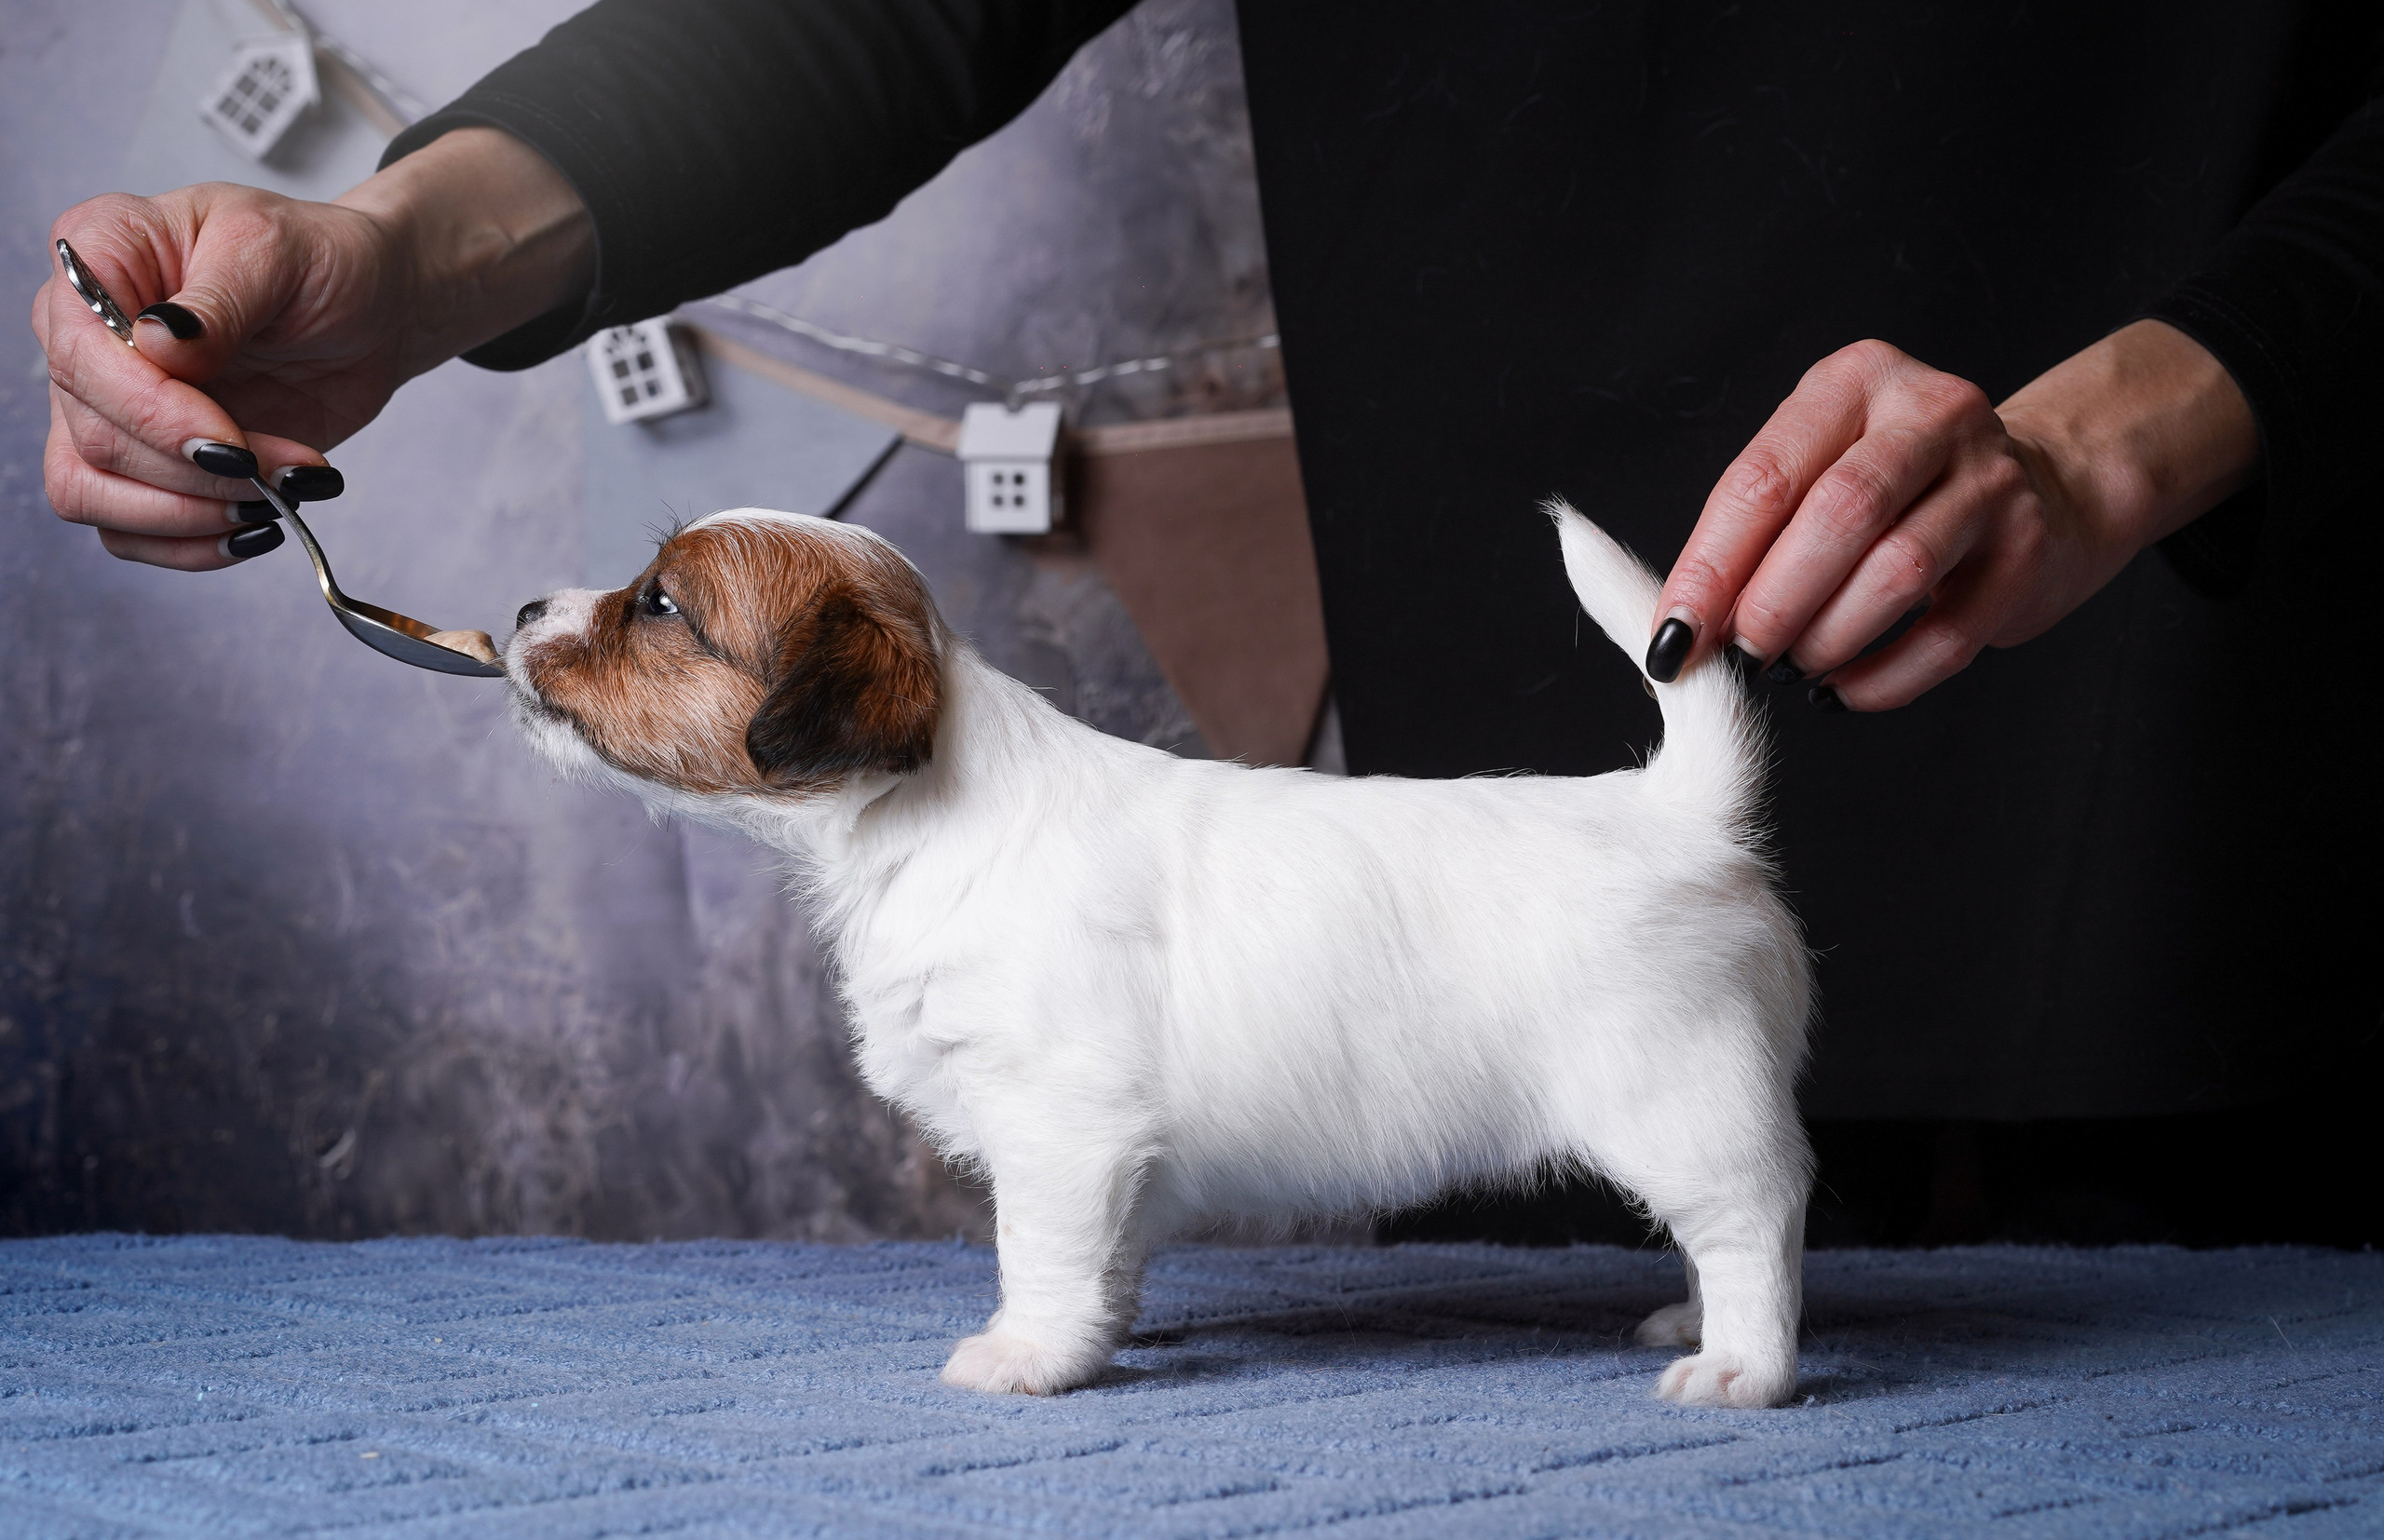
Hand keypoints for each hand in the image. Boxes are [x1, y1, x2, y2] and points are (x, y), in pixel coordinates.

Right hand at [34, 128, 592, 570]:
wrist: (372, 312)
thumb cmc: (323, 262)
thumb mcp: (279, 251)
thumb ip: (219, 298)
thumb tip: (157, 344)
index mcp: (99, 257)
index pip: (79, 354)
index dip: (150, 413)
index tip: (229, 443)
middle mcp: (85, 335)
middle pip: (92, 436)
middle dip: (193, 472)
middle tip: (279, 469)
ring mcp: (108, 405)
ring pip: (93, 494)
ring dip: (192, 514)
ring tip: (277, 493)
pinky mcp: (147, 462)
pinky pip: (130, 531)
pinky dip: (193, 543)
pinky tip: (258, 524)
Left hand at [1645, 323, 2259, 709]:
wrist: (2043, 485)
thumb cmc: (1897, 488)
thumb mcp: (1820, 469)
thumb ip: (1754, 534)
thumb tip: (1682, 631)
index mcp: (1853, 382)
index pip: (1764, 479)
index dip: (1710, 569)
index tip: (1672, 637)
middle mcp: (1929, 413)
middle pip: (1837, 515)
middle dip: (1771, 603)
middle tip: (1741, 654)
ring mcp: (1990, 477)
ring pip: (1896, 571)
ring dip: (1827, 639)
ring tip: (1793, 667)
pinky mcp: (2029, 548)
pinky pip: (1949, 633)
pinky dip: (1884, 677)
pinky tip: (1846, 688)